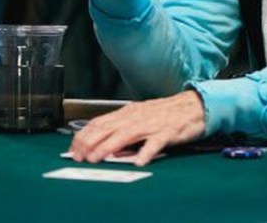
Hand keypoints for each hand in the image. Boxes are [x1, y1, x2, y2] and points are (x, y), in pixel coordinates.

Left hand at [69, 91, 205, 165]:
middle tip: (78, 157)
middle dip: (90, 142)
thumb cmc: (166, 114)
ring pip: (126, 134)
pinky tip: (139, 161)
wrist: (193, 105)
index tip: (73, 149)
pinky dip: (146, 151)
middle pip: (108, 128)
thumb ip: (122, 129)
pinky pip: (156, 142)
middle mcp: (137, 116)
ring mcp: (152, 123)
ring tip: (96, 158)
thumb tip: (105, 146)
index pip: (100, 122)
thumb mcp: (140, 118)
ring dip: (108, 146)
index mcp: (128, 113)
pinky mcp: (168, 131)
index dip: (84, 136)